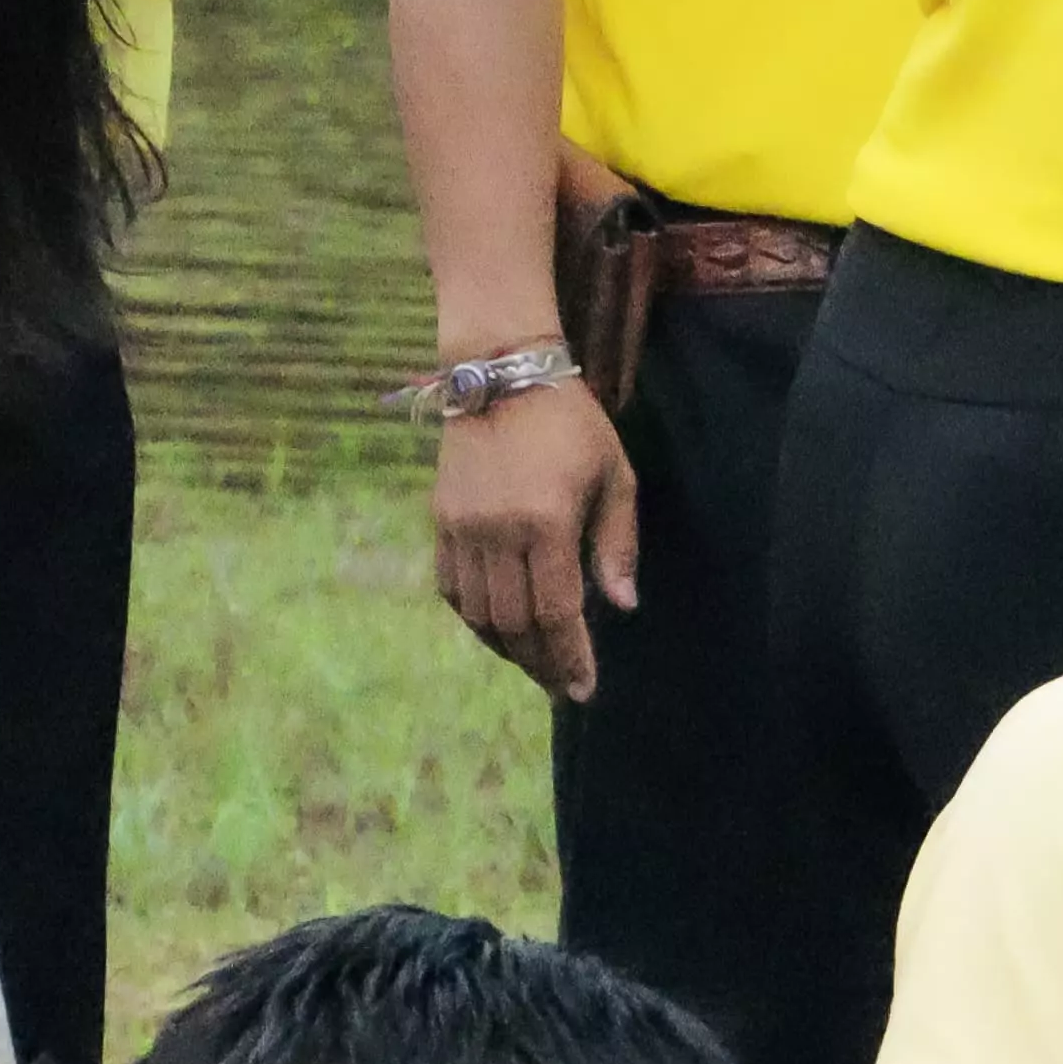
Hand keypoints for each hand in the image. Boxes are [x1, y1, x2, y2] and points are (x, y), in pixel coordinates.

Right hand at [429, 381, 638, 703]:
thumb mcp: (616, 478)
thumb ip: (617, 545)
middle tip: (562, 687)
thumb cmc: (573, 426)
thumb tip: (621, 607)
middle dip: (541, 664)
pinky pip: (452, 587)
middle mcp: (496, 529)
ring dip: (507, 648)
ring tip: (535, 666)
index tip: (583, 690)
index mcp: (545, 522)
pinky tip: (499, 632)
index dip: (570, 658)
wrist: (502, 374)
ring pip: (478, 613)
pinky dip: (475, 619)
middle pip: (515, 623)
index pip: (556, 613)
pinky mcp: (441, 518)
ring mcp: (462, 526)